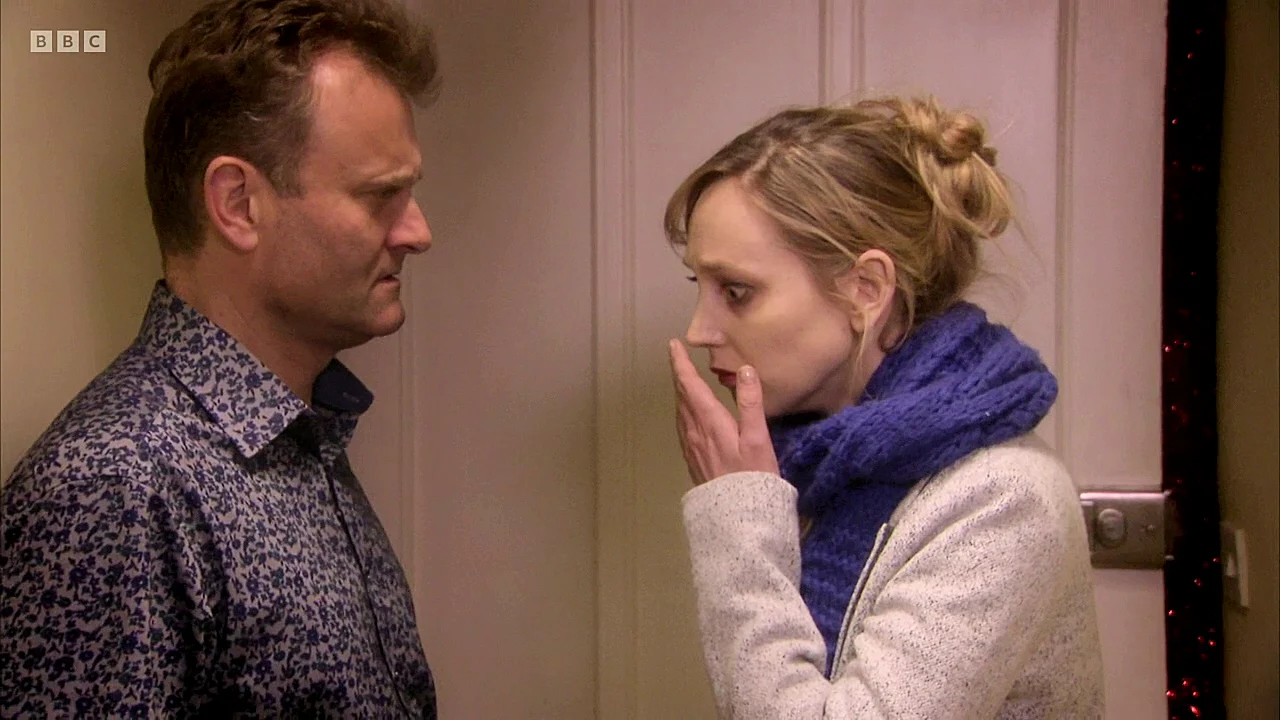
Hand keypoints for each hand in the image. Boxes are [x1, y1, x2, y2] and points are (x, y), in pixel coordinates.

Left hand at [668, 339, 779, 485]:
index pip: (689, 385)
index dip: (681, 364)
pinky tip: (690, 414)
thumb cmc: (752, 474)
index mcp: (709, 421)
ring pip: (680, 411)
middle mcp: (693, 431)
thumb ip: (751, 403)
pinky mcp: (692, 459)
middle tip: (678, 357)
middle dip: (680, 374)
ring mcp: (690, 446)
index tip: (673, 345)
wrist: (736, 514)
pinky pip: (683, 426)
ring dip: (681, 392)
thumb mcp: (757, 437)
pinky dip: (684, 410)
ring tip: (684, 380)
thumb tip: (745, 370)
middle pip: (682, 396)